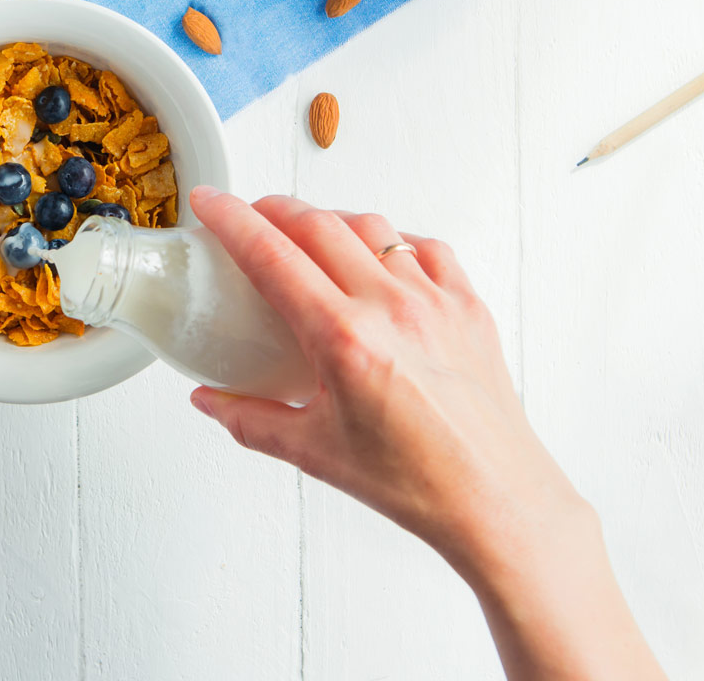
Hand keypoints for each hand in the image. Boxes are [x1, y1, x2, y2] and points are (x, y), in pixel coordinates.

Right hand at [187, 187, 663, 680]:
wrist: (495, 500)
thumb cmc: (416, 483)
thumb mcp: (313, 452)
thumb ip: (250, 420)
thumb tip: (210, 401)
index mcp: (344, 339)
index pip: (272, 255)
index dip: (231, 220)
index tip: (208, 204)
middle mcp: (391, 307)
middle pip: (318, 225)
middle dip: (274, 210)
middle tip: (250, 217)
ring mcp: (435, 301)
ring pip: (372, 228)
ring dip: (331, 221)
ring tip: (310, 235)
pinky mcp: (469, 307)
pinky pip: (426, 248)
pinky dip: (393, 242)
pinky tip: (380, 259)